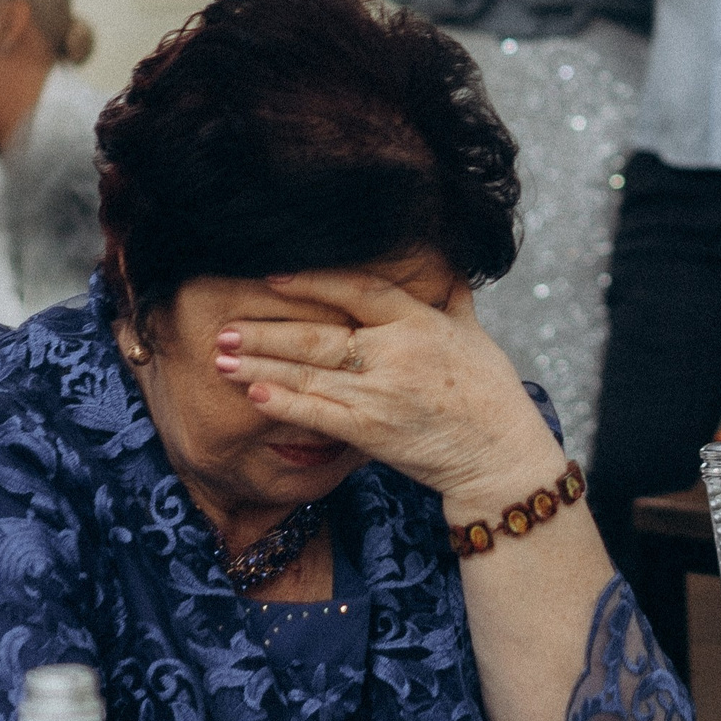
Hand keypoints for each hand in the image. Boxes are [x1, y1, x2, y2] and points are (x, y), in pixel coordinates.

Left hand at [212, 267, 563, 501]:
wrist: (499, 456)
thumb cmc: (491, 394)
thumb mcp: (476, 335)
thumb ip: (452, 298)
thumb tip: (444, 264)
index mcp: (421, 323)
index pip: (358, 289)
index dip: (313, 280)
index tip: (273, 277)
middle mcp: (397, 354)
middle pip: (318, 335)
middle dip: (266, 331)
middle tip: (225, 327)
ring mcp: (382, 394)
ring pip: (308, 374)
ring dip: (260, 365)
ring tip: (221, 358)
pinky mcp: (372, 432)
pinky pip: (318, 414)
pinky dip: (284, 403)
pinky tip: (254, 394)